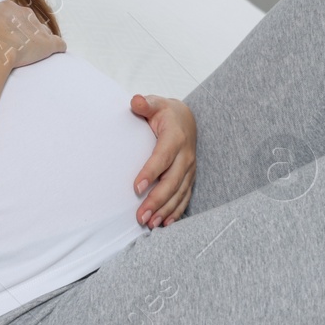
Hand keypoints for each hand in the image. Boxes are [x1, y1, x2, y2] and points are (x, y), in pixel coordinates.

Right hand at [0, 0, 64, 69]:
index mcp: (9, 8)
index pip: (14, 14)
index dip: (11, 24)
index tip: (6, 33)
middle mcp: (25, 15)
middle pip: (30, 21)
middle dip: (26, 31)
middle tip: (18, 45)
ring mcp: (37, 29)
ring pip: (43, 32)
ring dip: (41, 39)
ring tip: (35, 51)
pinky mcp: (47, 44)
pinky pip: (58, 44)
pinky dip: (58, 47)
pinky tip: (57, 52)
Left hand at [130, 94, 195, 227]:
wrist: (187, 119)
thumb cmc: (166, 113)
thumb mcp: (155, 103)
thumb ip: (144, 104)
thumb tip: (135, 101)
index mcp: (175, 137)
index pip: (162, 157)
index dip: (150, 172)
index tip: (136, 187)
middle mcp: (185, 155)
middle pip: (172, 181)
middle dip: (157, 200)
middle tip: (140, 216)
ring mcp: (189, 168)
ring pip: (179, 193)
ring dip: (165, 210)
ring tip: (150, 223)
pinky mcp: (189, 177)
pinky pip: (185, 197)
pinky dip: (176, 211)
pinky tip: (165, 224)